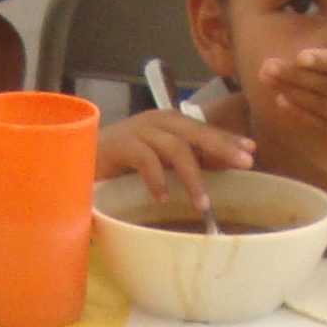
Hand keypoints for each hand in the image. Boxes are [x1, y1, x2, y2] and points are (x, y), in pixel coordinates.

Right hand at [97, 106, 254, 213]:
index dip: (228, 139)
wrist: (74, 159)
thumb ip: (186, 161)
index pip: (204, 129)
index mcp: (168, 124)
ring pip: (175, 148)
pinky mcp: (119, 146)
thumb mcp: (160, 162)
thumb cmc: (120, 164)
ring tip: (202, 204)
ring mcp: (137, 132)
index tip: (251, 151)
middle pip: (196, 132)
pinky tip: (162, 199)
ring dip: (192, 176)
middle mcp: (156, 122)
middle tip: (244, 164)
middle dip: (222, 147)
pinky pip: (145, 160)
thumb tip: (224, 167)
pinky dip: (157, 180)